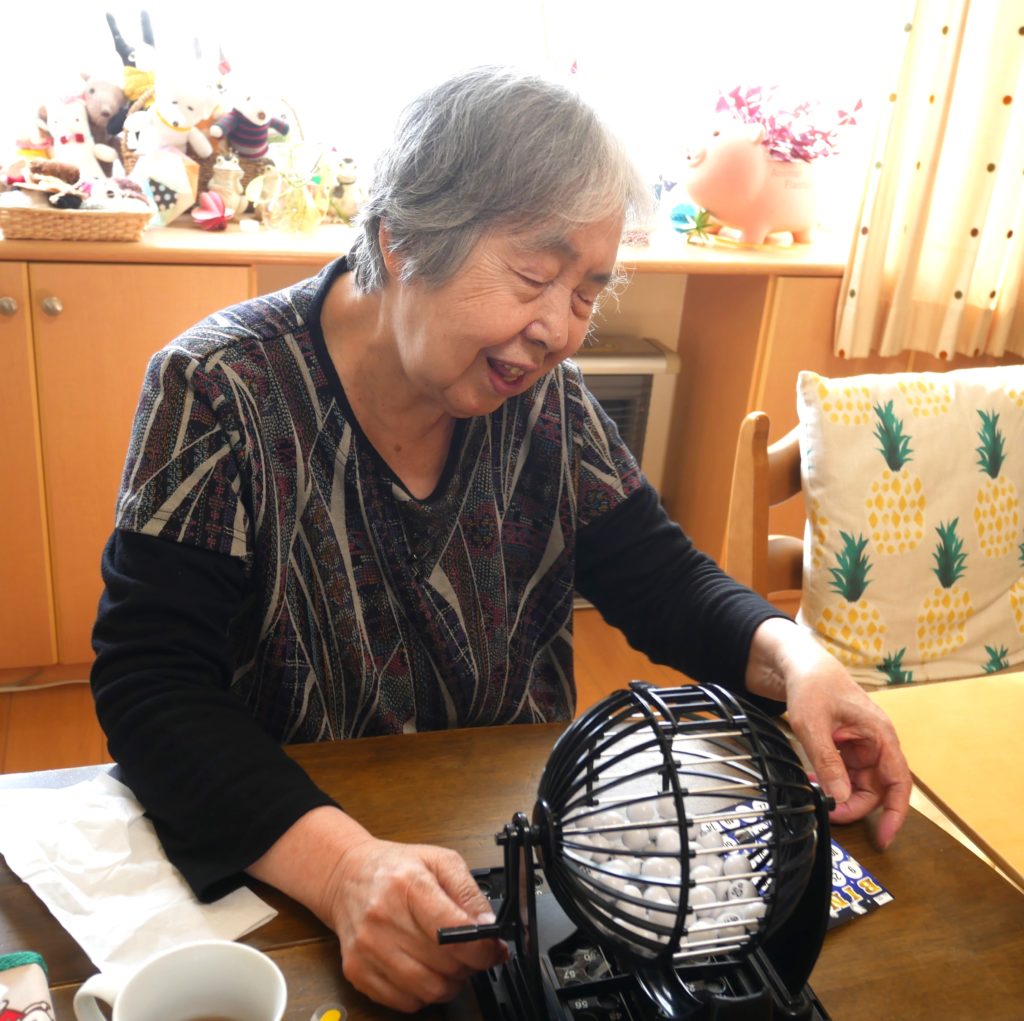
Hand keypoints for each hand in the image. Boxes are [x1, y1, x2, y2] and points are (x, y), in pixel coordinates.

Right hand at [247, 807, 505, 1012]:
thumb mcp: (440, 861)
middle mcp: (383, 918)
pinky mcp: (357, 971)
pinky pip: (405, 1002)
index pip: (453, 932)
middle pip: (444, 964)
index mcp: (408, 885)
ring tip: (449, 962)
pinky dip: (424, 993)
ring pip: (428, 990)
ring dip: (449, 982)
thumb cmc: (395, 868)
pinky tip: (424, 969)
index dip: (482, 948)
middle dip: (468, 963)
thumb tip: (489, 925)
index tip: (493, 949)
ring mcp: (367, 948)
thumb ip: (468, 892)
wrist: (347, 875)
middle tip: (470, 951)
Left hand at [746, 619, 911, 847]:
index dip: (896, 813)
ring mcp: (862, 745)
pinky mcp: (847, 746)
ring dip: (840, 793)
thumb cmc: (813, 685)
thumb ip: (827, 761)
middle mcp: (876, 742)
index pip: (898, 782)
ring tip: (816, 792)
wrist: (800, 665)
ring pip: (860, 783)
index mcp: (880, 735)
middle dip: (856, 805)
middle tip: (830, 812)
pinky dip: (831, 780)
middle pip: (878, 789)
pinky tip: (812, 778)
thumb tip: (840, 796)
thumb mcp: (813, 724)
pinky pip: (845, 772)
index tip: (884, 837)